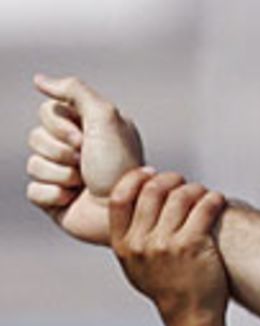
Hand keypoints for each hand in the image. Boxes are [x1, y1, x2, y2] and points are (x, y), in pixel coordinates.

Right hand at [26, 74, 143, 244]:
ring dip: (61, 174)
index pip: (47, 112)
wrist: (126, 212)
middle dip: (61, 151)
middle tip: (86, 163)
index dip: (60, 126)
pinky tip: (74, 200)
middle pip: (36, 137)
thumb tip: (40, 80)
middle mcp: (74, 150)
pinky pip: (34, 191)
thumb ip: (75, 90)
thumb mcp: (105, 117)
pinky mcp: (55, 201)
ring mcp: (63, 176)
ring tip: (84, 183)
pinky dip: (54, 195)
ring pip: (34, 164)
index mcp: (86, 129)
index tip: (85, 139)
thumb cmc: (121, 167)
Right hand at [109, 168, 229, 325]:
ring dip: (193, 188)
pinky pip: (203, 208)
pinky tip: (217, 199)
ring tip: (202, 192)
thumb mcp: (136, 267)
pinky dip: (212, 198)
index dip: (135, 178)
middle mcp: (141, 244)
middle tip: (182, 181)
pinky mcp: (193, 246)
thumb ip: (131, 238)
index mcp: (123, 246)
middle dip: (169, 180)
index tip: (150, 173)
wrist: (191, 318)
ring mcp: (167, 244)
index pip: (119, 198)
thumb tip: (136, 201)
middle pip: (151, 191)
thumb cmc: (168, 291)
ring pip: (179, 196)